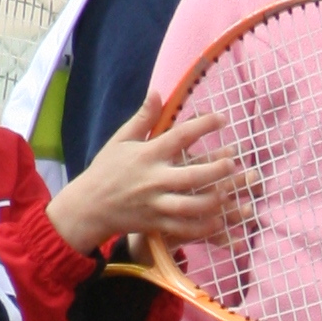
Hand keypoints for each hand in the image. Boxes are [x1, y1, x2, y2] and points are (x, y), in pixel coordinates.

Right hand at [50, 99, 236, 253]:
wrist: (88, 206)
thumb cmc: (106, 169)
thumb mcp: (121, 140)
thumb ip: (143, 118)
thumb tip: (157, 91)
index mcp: (147, 155)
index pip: (180, 136)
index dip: (203, 125)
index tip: (222, 119)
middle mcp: (153, 180)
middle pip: (192, 176)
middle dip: (216, 170)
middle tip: (233, 162)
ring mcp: (155, 204)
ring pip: (190, 206)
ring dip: (213, 201)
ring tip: (228, 192)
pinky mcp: (155, 224)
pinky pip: (182, 228)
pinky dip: (202, 227)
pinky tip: (218, 219)